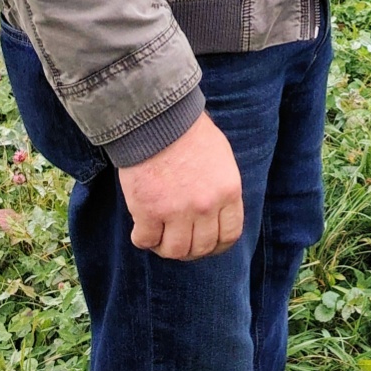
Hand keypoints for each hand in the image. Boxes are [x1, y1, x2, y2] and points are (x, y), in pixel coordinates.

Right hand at [117, 112, 242, 259]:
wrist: (158, 119)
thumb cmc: (189, 133)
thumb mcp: (221, 159)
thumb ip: (221, 190)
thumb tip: (216, 214)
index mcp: (228, 192)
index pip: (229, 235)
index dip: (216, 245)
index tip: (206, 244)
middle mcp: (206, 207)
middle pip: (201, 247)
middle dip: (190, 250)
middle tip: (178, 240)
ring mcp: (177, 212)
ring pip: (175, 251)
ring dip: (166, 248)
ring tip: (159, 237)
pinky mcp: (148, 211)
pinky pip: (146, 241)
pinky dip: (142, 239)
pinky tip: (141, 228)